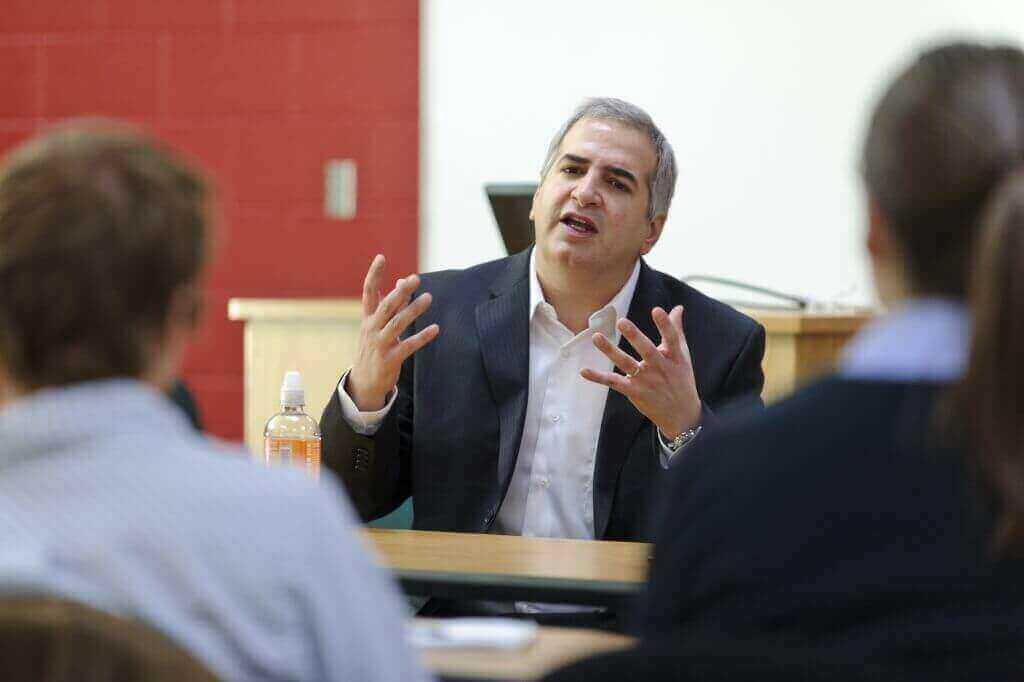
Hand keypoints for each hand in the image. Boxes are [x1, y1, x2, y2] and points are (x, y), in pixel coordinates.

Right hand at [347, 254, 439, 410]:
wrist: (364, 383)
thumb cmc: (374, 349)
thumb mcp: (379, 326)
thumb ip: (392, 305)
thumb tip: (402, 281)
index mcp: (368, 318)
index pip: (369, 292)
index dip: (374, 274)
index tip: (381, 257)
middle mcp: (371, 329)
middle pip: (386, 306)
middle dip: (400, 291)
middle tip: (415, 278)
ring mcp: (379, 344)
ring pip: (397, 323)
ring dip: (413, 310)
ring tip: (429, 298)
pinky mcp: (389, 359)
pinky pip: (407, 346)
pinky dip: (422, 337)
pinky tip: (436, 328)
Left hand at [580, 306, 700, 437]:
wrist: (681, 414)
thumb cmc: (680, 379)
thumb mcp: (682, 355)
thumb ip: (676, 330)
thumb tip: (678, 307)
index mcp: (674, 357)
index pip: (671, 339)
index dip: (665, 325)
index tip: (657, 310)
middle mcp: (660, 368)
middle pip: (647, 350)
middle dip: (635, 336)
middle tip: (621, 321)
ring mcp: (646, 381)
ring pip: (626, 364)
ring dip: (610, 351)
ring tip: (596, 337)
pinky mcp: (634, 391)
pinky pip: (614, 382)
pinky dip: (598, 377)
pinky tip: (584, 371)